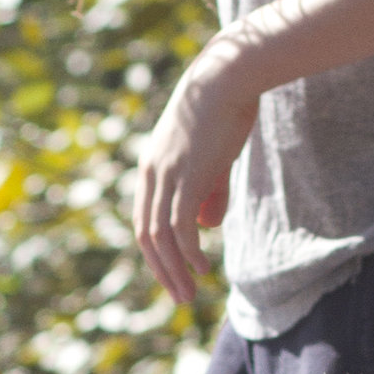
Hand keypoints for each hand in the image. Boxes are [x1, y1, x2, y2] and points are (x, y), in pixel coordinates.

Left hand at [134, 40, 260, 311]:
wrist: (229, 76)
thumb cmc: (226, 110)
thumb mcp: (214, 157)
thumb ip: (209, 192)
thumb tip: (206, 227)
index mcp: (152, 167)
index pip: (144, 221)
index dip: (156, 253)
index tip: (173, 275)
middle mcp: (151, 173)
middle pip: (146, 235)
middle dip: (161, 270)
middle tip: (180, 297)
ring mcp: (166, 175)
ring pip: (161, 236)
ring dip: (174, 269)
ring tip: (188, 293)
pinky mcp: (187, 176)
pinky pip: (181, 225)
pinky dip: (188, 251)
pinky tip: (201, 267)